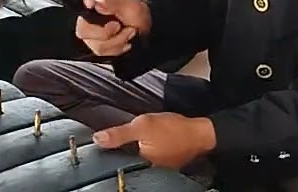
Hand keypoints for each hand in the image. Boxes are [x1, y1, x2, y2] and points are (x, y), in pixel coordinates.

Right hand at [75, 0, 150, 56]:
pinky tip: (124, 40)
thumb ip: (114, 3)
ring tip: (128, 33)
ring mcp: (92, 31)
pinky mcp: (96, 44)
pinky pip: (101, 52)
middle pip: (83, 27)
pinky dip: (117, 48)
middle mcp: (91, 13)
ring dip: (117, 41)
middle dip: (105, 32)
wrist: (145, 31)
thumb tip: (98, 3)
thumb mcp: (132, 6)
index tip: (92, 4)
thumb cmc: (137, 15)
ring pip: (94, 44)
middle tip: (118, 26)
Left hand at [94, 113, 215, 168]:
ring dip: (134, 150)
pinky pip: (149, 158)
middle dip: (122, 150)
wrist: (199, 133)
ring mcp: (157, 169)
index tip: (105, 142)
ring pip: (138, 159)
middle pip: (127, 161)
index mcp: (140, 164)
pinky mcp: (164, 165)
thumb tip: (97, 139)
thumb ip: (119, 134)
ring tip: (134, 139)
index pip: (116, 160)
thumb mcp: (143, 126)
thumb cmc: (174, 129)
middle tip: (121, 138)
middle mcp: (148, 171)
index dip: (110, 150)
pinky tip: (146, 142)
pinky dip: (146, 150)